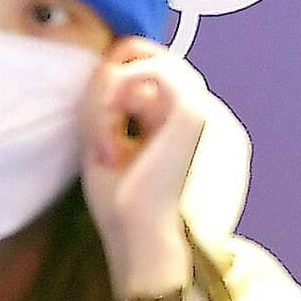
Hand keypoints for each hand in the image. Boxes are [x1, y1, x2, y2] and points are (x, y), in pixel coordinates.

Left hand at [80, 39, 209, 297]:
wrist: (142, 243)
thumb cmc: (123, 208)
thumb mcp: (110, 144)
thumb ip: (114, 105)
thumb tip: (110, 65)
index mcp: (187, 122)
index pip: (154, 72)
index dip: (116, 87)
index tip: (100, 130)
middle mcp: (202, 110)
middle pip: (152, 57)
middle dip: (111, 82)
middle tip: (98, 128)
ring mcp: (202, 108)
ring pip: (148, 62)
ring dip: (110, 94)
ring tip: (103, 139)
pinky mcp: (193, 111)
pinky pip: (150, 73)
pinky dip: (117, 96)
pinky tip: (109, 136)